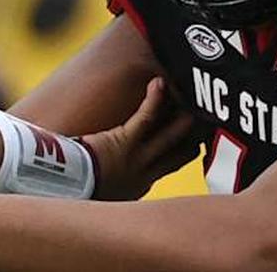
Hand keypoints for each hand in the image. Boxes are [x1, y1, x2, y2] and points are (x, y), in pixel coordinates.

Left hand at [79, 77, 205, 200]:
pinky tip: (159, 82)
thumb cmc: (75, 191)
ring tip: (192, 98)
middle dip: (195, 136)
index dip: (183, 153)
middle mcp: (145, 175)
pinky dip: (155, 99)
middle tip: (207, 119)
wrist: (68, 191)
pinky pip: (147, 117)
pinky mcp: (125, 141)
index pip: (169, 168)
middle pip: (181, 153)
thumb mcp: (97, 195)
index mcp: (138, 187)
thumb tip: (95, 177)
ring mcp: (138, 158)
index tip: (192, 143)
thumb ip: (106, 183)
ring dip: (182, 115)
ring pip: (171, 134)